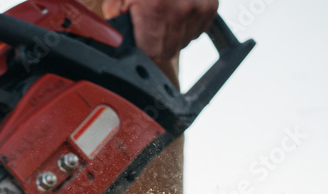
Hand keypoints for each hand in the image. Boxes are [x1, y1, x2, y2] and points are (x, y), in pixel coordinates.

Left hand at [102, 0, 217, 59]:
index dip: (142, 49)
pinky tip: (176, 13)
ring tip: (164, 16)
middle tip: (150, 27)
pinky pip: (197, 32)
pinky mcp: (211, 7)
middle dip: (157, 44)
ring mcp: (199, 9)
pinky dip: (186, 27)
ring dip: (172, 36)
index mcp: (155, 10)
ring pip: (183, 43)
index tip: (139, 42)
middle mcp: (181, 11)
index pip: (150, 53)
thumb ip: (116, 23)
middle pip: (168, 51)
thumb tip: (116, 42)